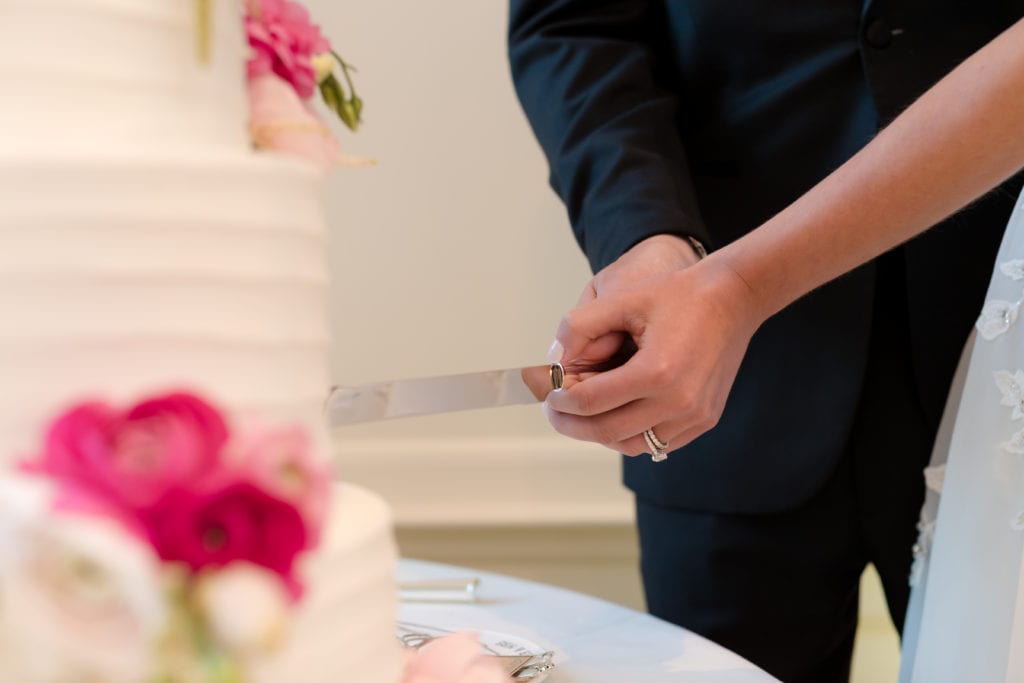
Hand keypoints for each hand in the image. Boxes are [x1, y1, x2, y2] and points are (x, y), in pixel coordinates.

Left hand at [544, 257, 761, 456]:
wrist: (733, 298)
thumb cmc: (678, 294)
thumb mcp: (623, 299)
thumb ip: (579, 326)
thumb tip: (554, 361)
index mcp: (656, 372)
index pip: (591, 402)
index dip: (560, 400)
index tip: (546, 392)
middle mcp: (679, 402)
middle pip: (607, 430)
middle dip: (572, 424)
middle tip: (554, 410)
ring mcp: (694, 415)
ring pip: (632, 444)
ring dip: (600, 432)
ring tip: (581, 413)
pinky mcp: (704, 420)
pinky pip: (657, 442)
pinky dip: (629, 434)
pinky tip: (614, 413)